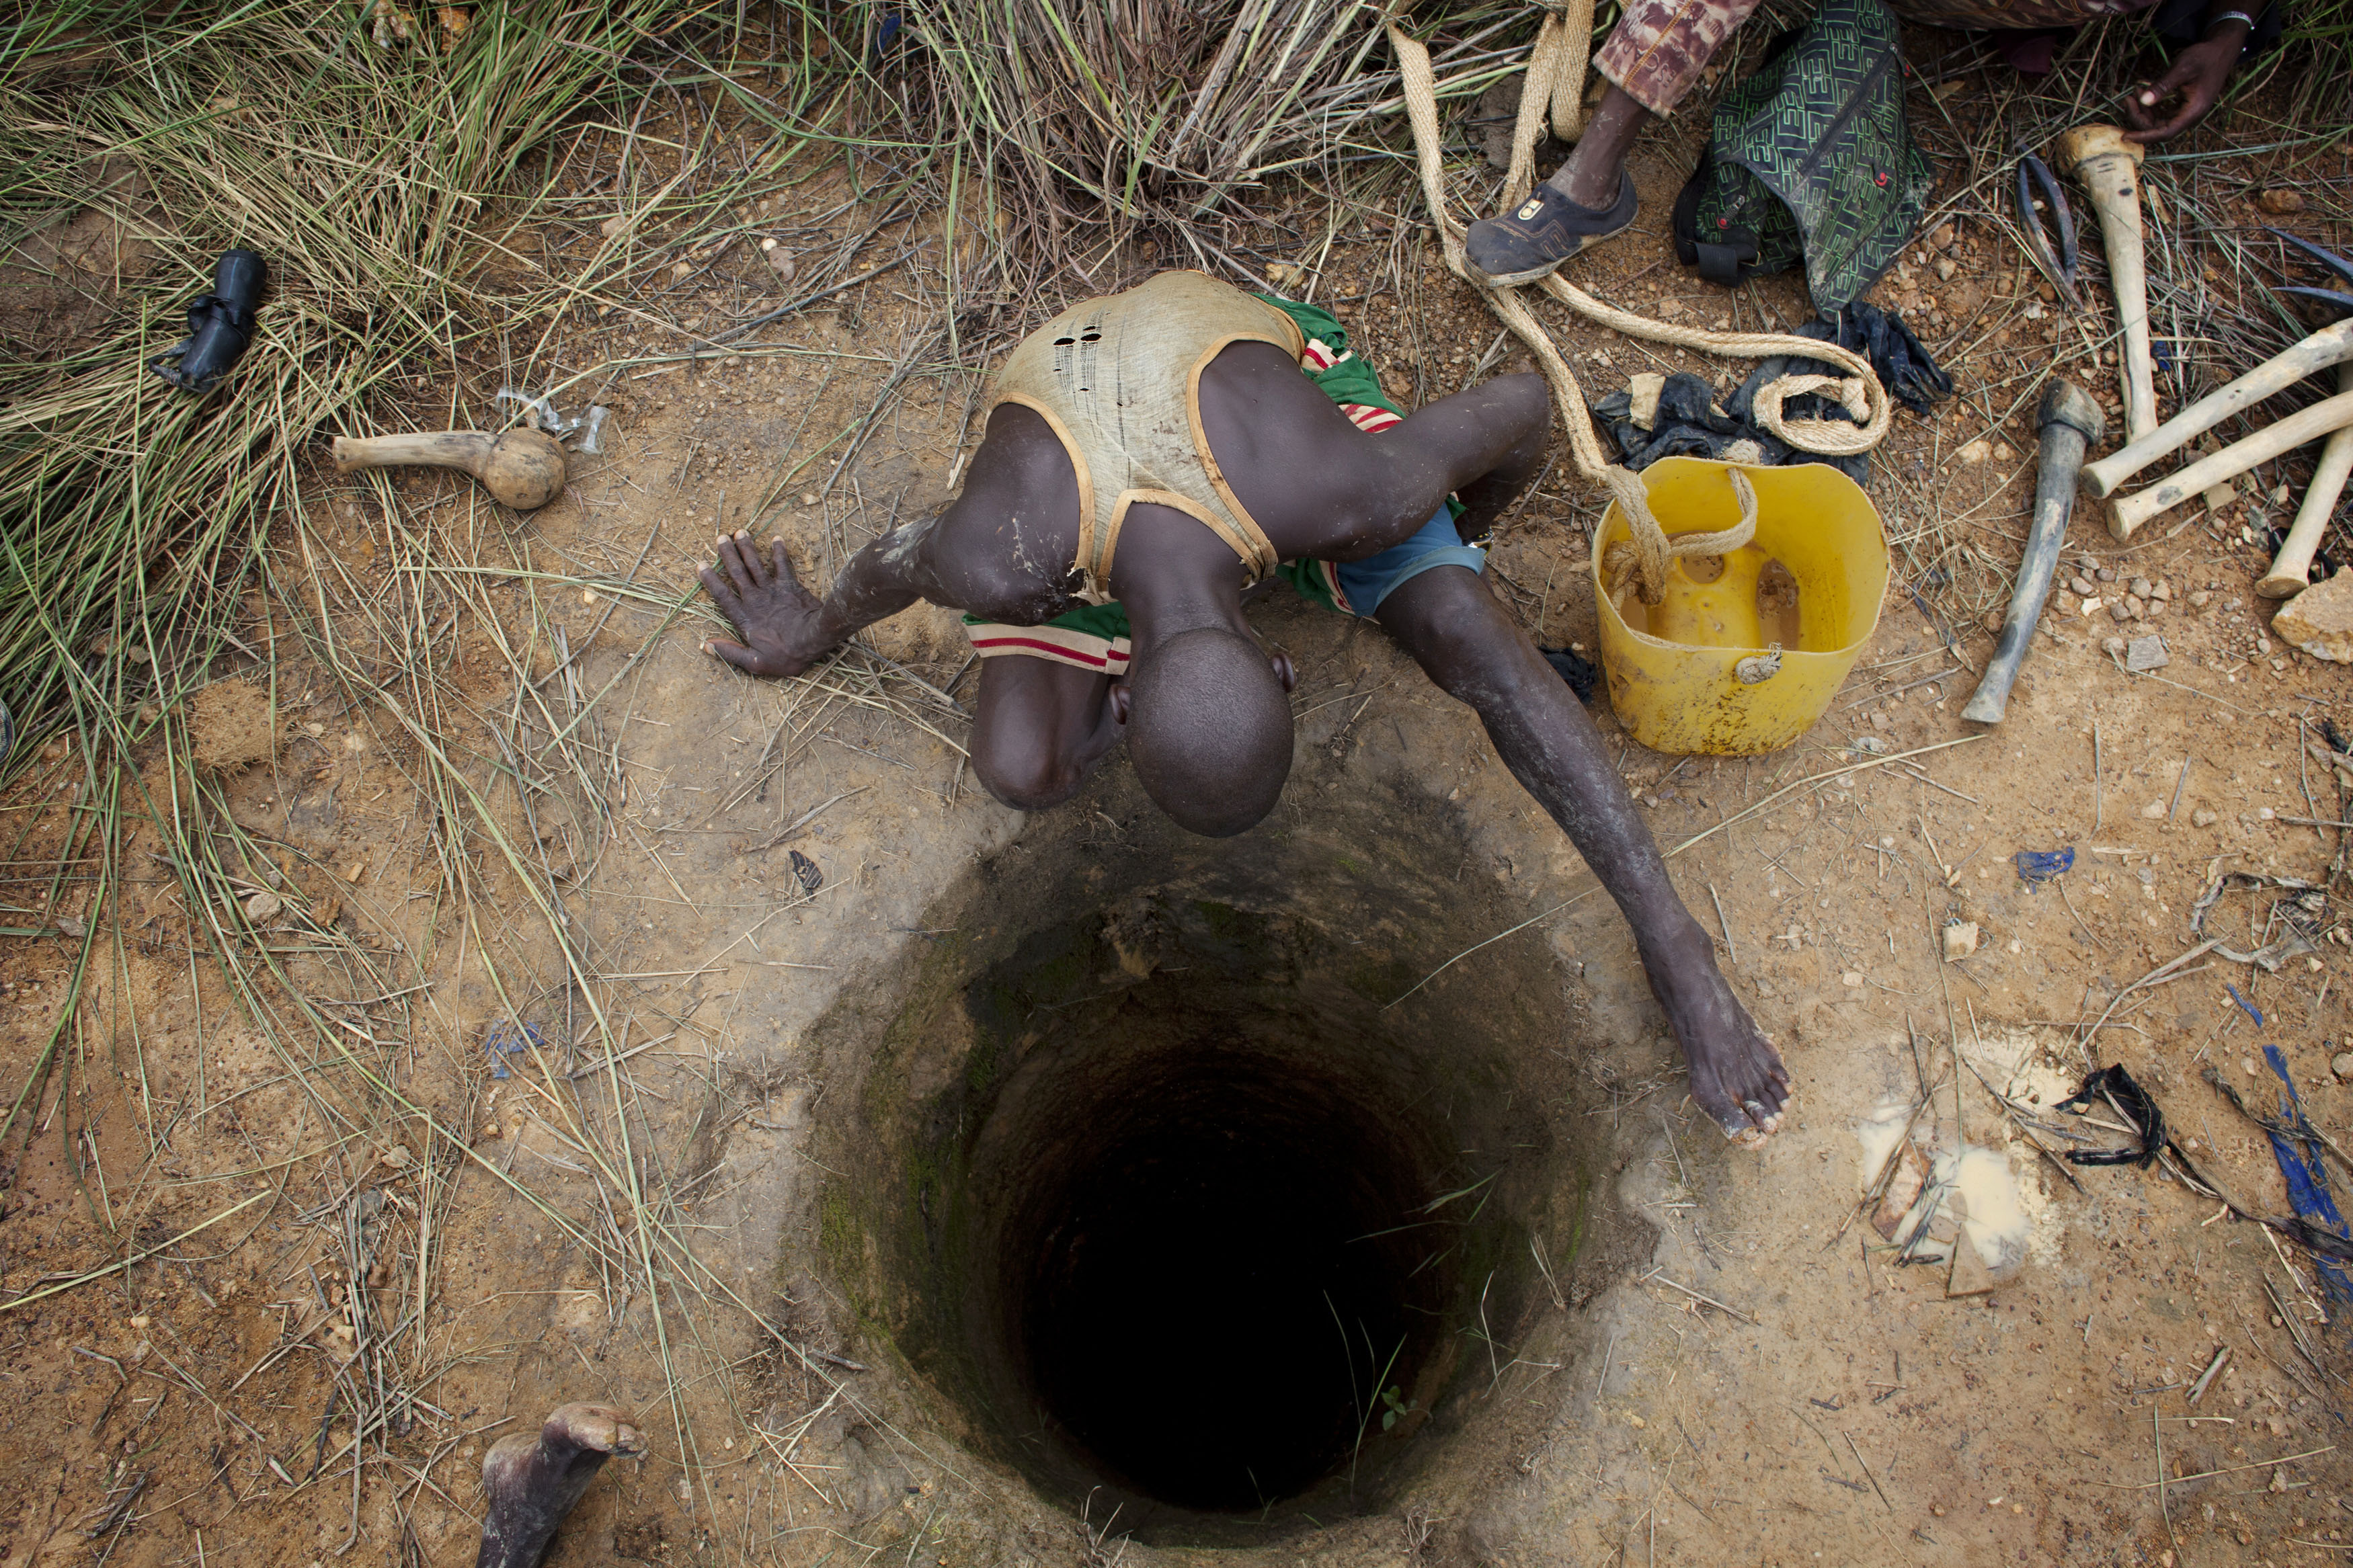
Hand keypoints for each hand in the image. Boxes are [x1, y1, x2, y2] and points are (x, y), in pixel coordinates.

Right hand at [696, 531, 833, 677]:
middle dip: (727, 554)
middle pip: (737, 573)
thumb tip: (706, 646)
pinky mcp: (790, 585)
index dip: (710, 580)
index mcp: (744, 617)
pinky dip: (779, 551)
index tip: (700, 564)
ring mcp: (772, 590)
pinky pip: (783, 565)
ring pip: (755, 565)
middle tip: (720, 537)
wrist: (815, 638)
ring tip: (739, 532)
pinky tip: (776, 538)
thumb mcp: (756, 663)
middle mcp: (755, 599)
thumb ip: (730, 653)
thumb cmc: (787, 654)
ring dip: (747, 548)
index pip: (722, 595)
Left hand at [2122, 24, 2243, 143]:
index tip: (2125, 136)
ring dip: (2143, 111)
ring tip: (2134, 91)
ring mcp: (2186, 111)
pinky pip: (2161, 113)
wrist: (2221, 49)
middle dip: (2139, 117)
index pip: (2165, 133)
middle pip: (2158, 128)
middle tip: (2128, 99)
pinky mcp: (2182, 106)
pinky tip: (2142, 91)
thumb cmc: (2205, 56)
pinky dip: (2150, 106)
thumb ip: (2164, 85)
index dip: (2144, 136)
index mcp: (2194, 110)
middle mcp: (2190, 115)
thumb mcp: (2183, 68)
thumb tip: (2143, 101)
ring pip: (2158, 121)